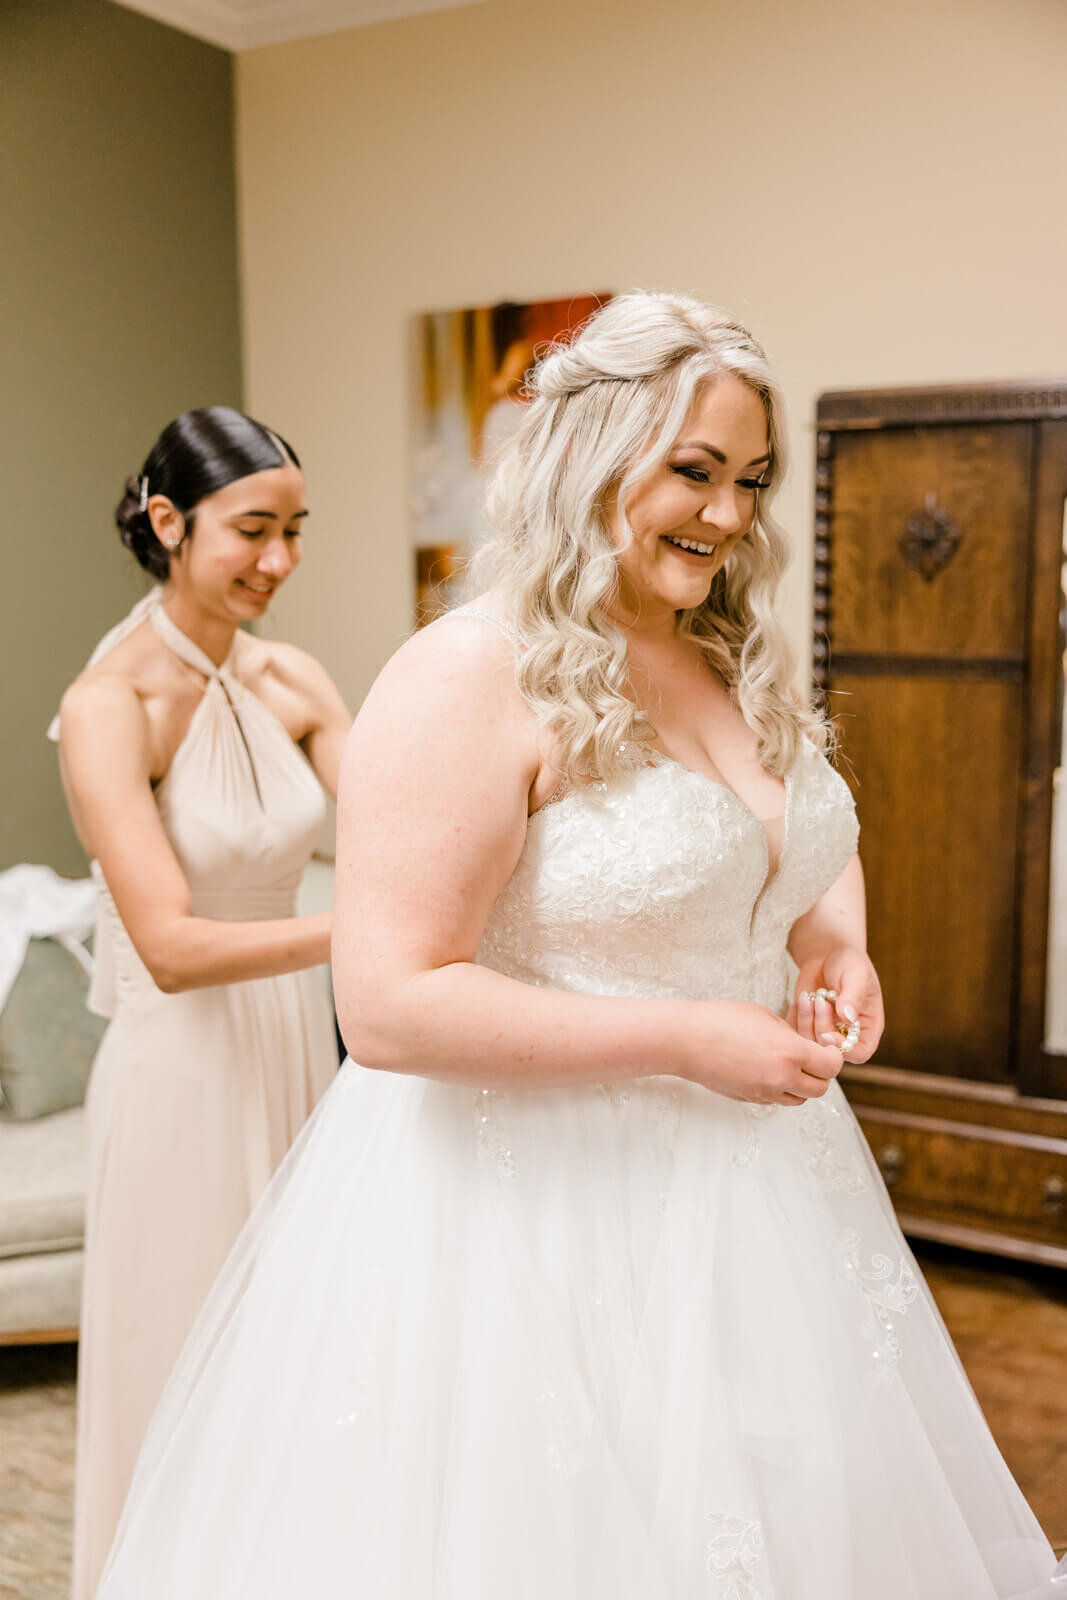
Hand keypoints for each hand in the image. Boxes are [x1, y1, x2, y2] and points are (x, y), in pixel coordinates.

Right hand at [684, 1000, 846, 1107]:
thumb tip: (804, 1045)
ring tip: (787, 1064)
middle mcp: (781, 1079)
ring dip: (800, 1084)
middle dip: (820, 1074)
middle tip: (811, 1057)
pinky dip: (779, 1088)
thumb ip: (791, 1034)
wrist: (686, 1040)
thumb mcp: (766, 1016)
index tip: (825, 1047)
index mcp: (791, 1053)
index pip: (831, 1066)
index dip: (832, 1056)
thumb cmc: (723, 1019)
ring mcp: (764, 1093)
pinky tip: (765, 1069)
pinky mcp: (749, 1099)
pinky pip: (775, 1099)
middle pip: (820, 1089)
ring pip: (798, 1099)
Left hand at [788, 946, 883, 1064]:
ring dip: (806, 1021)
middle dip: (821, 1028)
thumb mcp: (856, 975)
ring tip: (811, 996)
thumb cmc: (849, 963)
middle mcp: (847, 1033)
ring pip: (810, 1044)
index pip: (860, 1052)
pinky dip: (795, 1016)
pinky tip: (803, 998)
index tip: (829, 1032)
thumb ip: (852, 996)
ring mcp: (825, 1030)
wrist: (827, 953)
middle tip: (821, 1001)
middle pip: (831, 1051)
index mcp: (868, 1027)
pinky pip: (794, 1032)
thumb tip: (848, 1018)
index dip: (843, 1048)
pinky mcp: (806, 1024)